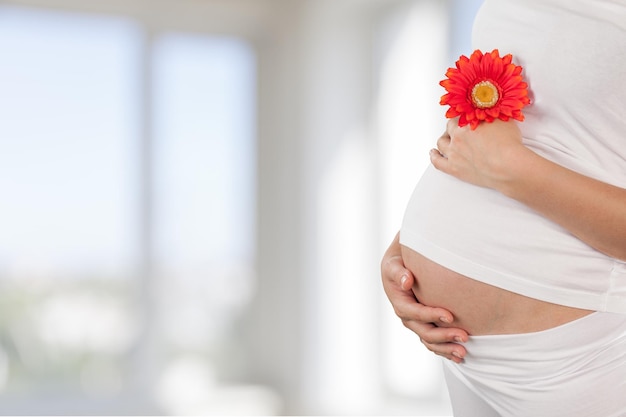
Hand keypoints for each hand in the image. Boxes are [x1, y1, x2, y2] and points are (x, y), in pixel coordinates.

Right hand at [381, 233, 467, 362]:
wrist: (400, 267)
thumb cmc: (398, 264)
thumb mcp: (393, 265)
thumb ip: (398, 272)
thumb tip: (406, 281)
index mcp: (400, 303)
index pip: (415, 313)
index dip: (432, 316)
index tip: (450, 316)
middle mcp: (408, 317)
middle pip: (425, 332)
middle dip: (444, 336)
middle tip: (464, 336)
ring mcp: (416, 324)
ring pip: (430, 341)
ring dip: (447, 348)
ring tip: (464, 352)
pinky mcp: (425, 326)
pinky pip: (434, 343)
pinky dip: (446, 350)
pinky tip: (460, 356)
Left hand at [430, 119, 525, 188]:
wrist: (508, 166)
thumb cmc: (508, 145)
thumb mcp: (502, 120)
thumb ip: (492, 114)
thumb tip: (490, 107)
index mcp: (466, 124)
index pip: (460, 117)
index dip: (464, 118)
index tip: (466, 118)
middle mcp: (457, 137)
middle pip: (449, 129)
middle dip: (453, 128)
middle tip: (459, 128)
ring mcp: (454, 154)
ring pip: (441, 143)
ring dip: (443, 140)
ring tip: (445, 139)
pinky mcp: (454, 169)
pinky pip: (438, 162)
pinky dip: (434, 157)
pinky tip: (433, 154)